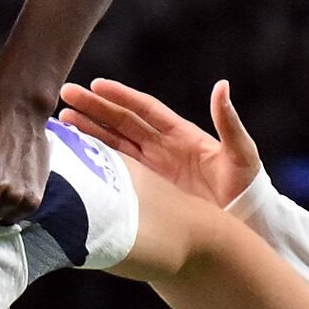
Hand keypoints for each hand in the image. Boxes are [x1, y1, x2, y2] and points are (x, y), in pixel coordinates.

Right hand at [56, 76, 265, 211]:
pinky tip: (76, 154)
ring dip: (88, 131)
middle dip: (93, 108)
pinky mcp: (145, 190)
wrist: (241, 223)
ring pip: (113, 145)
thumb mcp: (240, 153)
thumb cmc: (245, 186)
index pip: (143, 109)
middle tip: (65, 96)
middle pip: (121, 122)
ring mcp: (151, 169)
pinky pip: (116, 172)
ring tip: (63, 121)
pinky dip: (96, 161)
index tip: (96, 85)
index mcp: (180, 134)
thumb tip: (222, 86)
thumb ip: (228, 122)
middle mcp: (161, 148)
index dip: (120, 97)